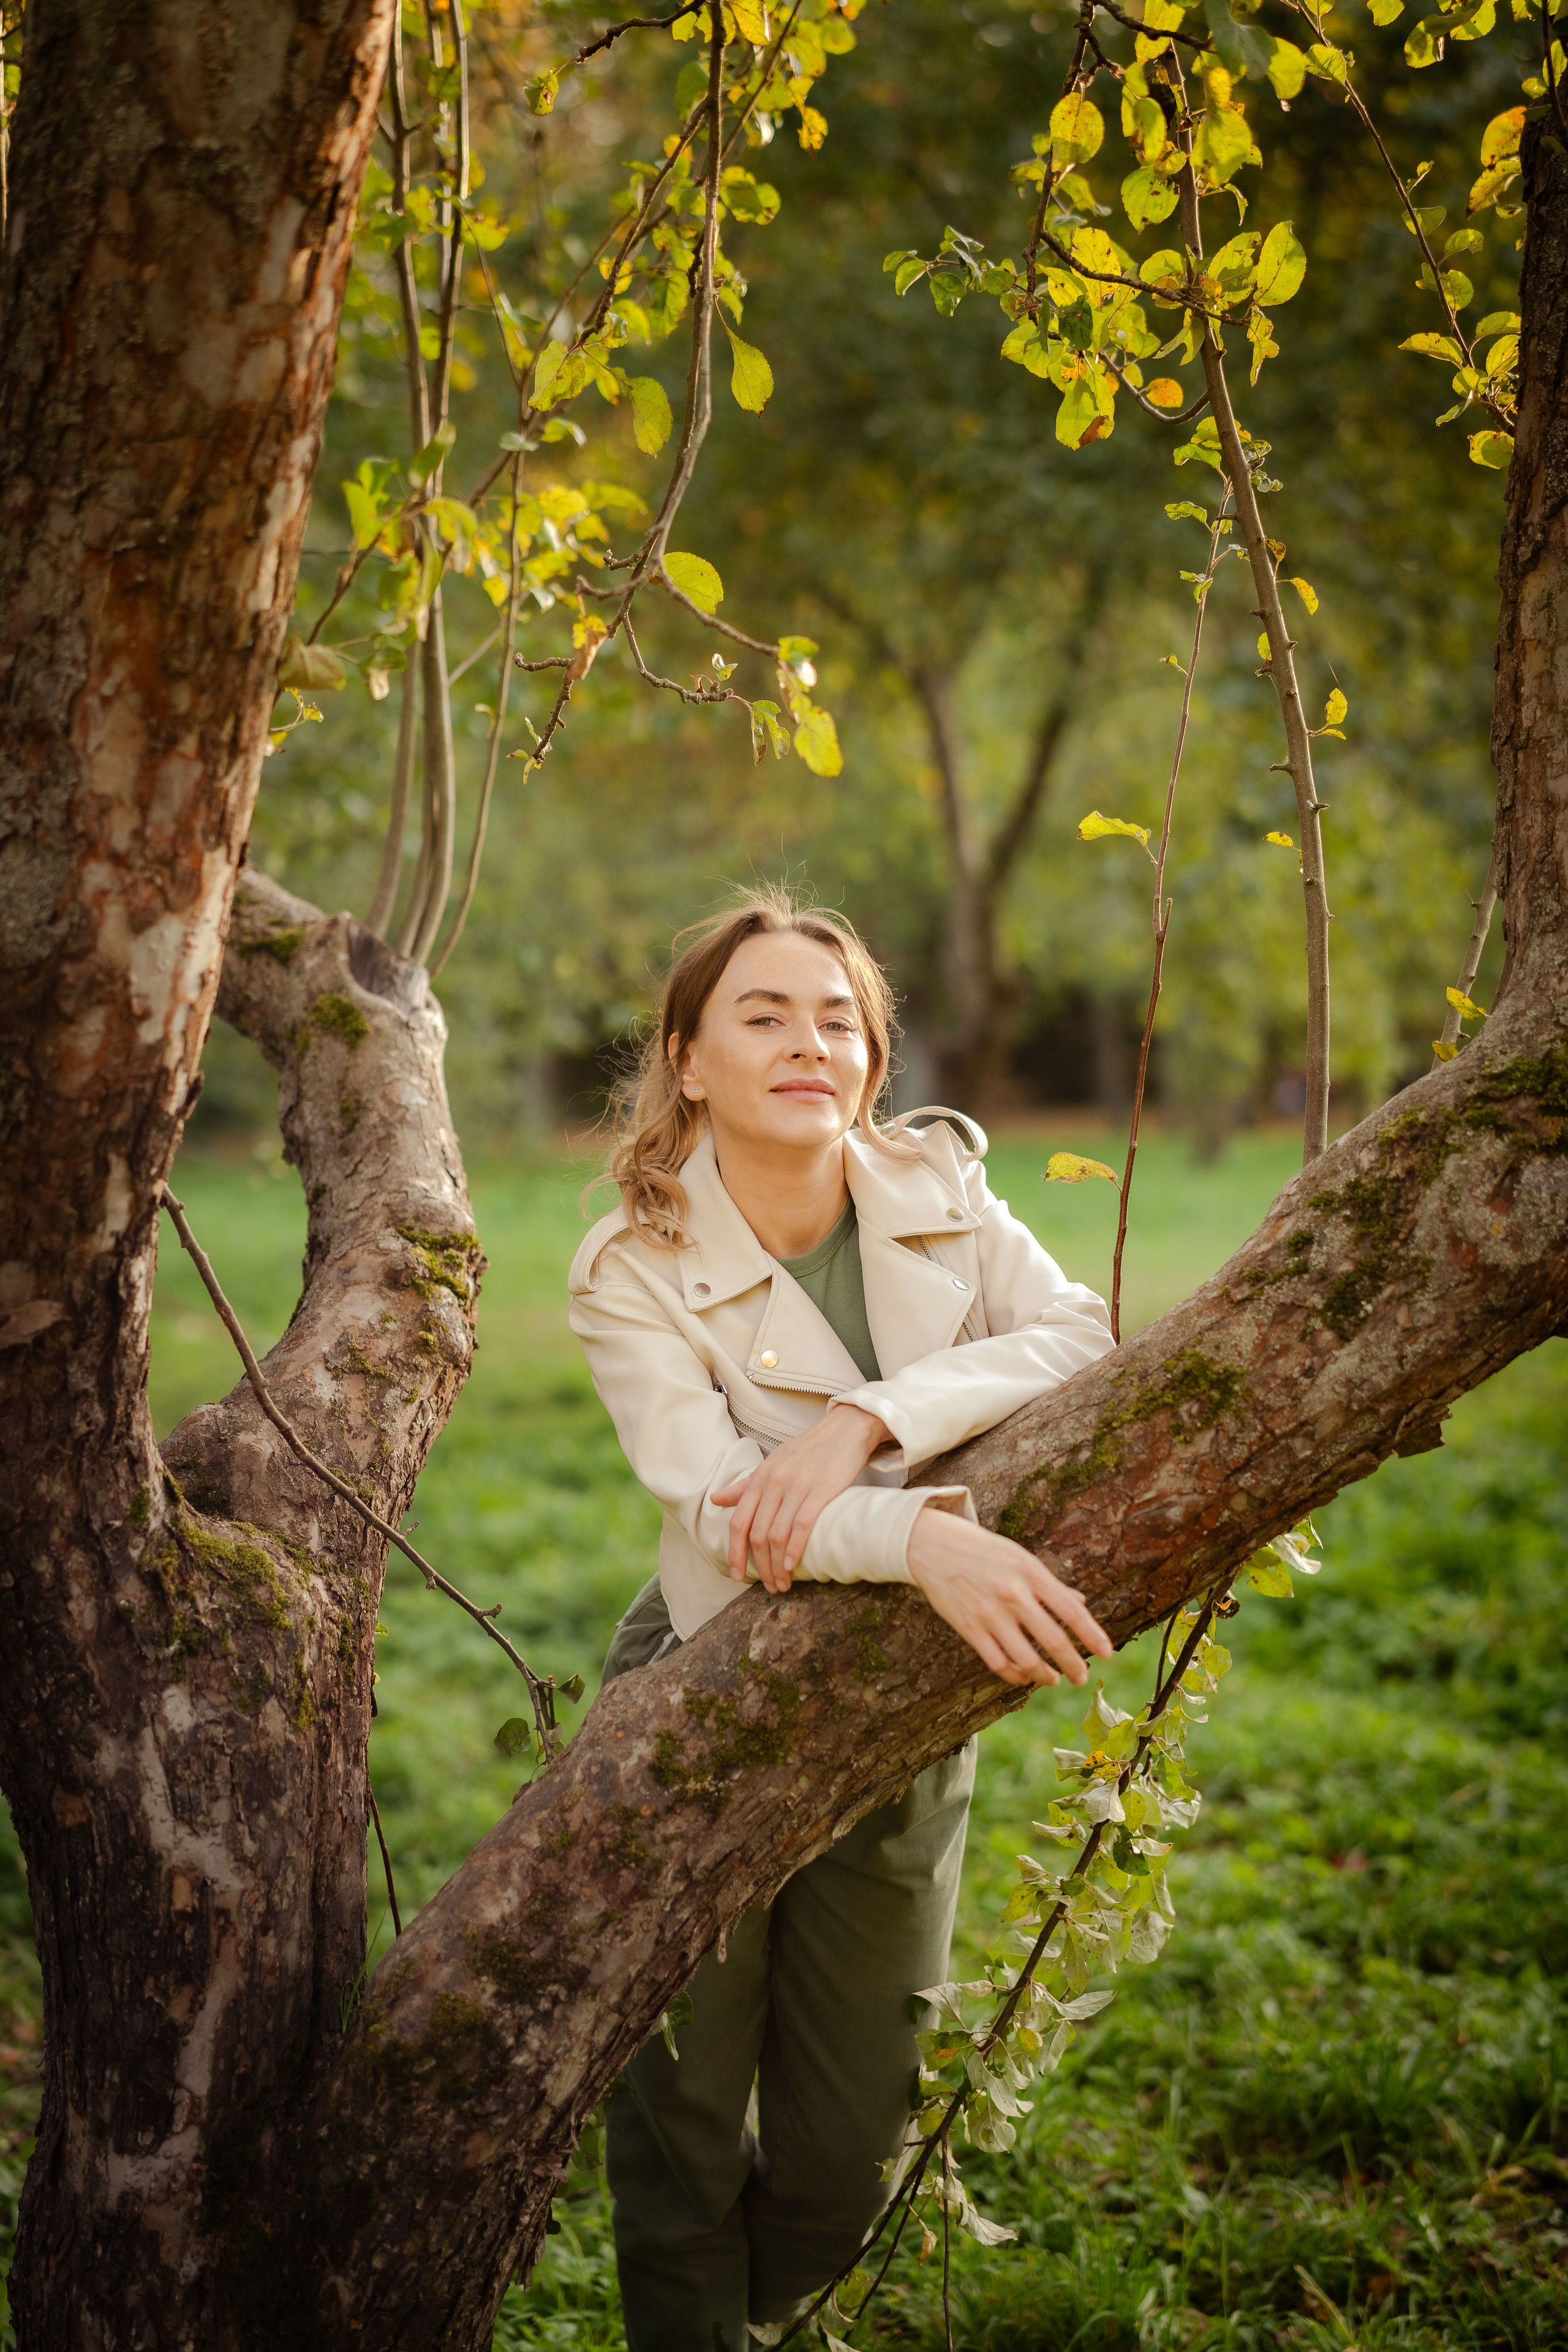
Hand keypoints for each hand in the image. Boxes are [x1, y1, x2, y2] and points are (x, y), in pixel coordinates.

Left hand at [712, 1404, 892, 1591]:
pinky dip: (793, 1549)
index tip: (737, 1576)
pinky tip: (792, 1566)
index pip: (738, 1522)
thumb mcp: (772, 1464)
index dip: (735, 1553)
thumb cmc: (808, 1450)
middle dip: (760, 1567)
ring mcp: (796, 1486)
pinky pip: (800, 1525)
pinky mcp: (821, 1490)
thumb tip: (716, 1500)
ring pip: (776, 1535)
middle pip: (756, 1534)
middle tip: (768, 1587)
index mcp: (759, 1479)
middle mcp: (773, 1483)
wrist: (844, 1430)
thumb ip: (745, 1485)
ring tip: (783, 1583)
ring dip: (777, 1566)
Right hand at [906, 1508, 1111, 1687]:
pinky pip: (997, 1662)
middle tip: (1082, 1677)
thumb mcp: (1020, 1557)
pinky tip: (1023, 1676)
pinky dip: (1014, 1675)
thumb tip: (1080, 1603)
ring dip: (1044, 1676)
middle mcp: (1013, 1594)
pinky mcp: (968, 1627)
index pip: (1071, 1611)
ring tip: (1053, 1680)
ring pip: (1026, 1659)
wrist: (931, 1544)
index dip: (1092, 1635)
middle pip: (1053, 1640)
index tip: (1108, 1653)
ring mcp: (989, 1613)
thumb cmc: (982, 1550)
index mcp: (1030, 1572)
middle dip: (1074, 1664)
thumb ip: (1050, 1584)